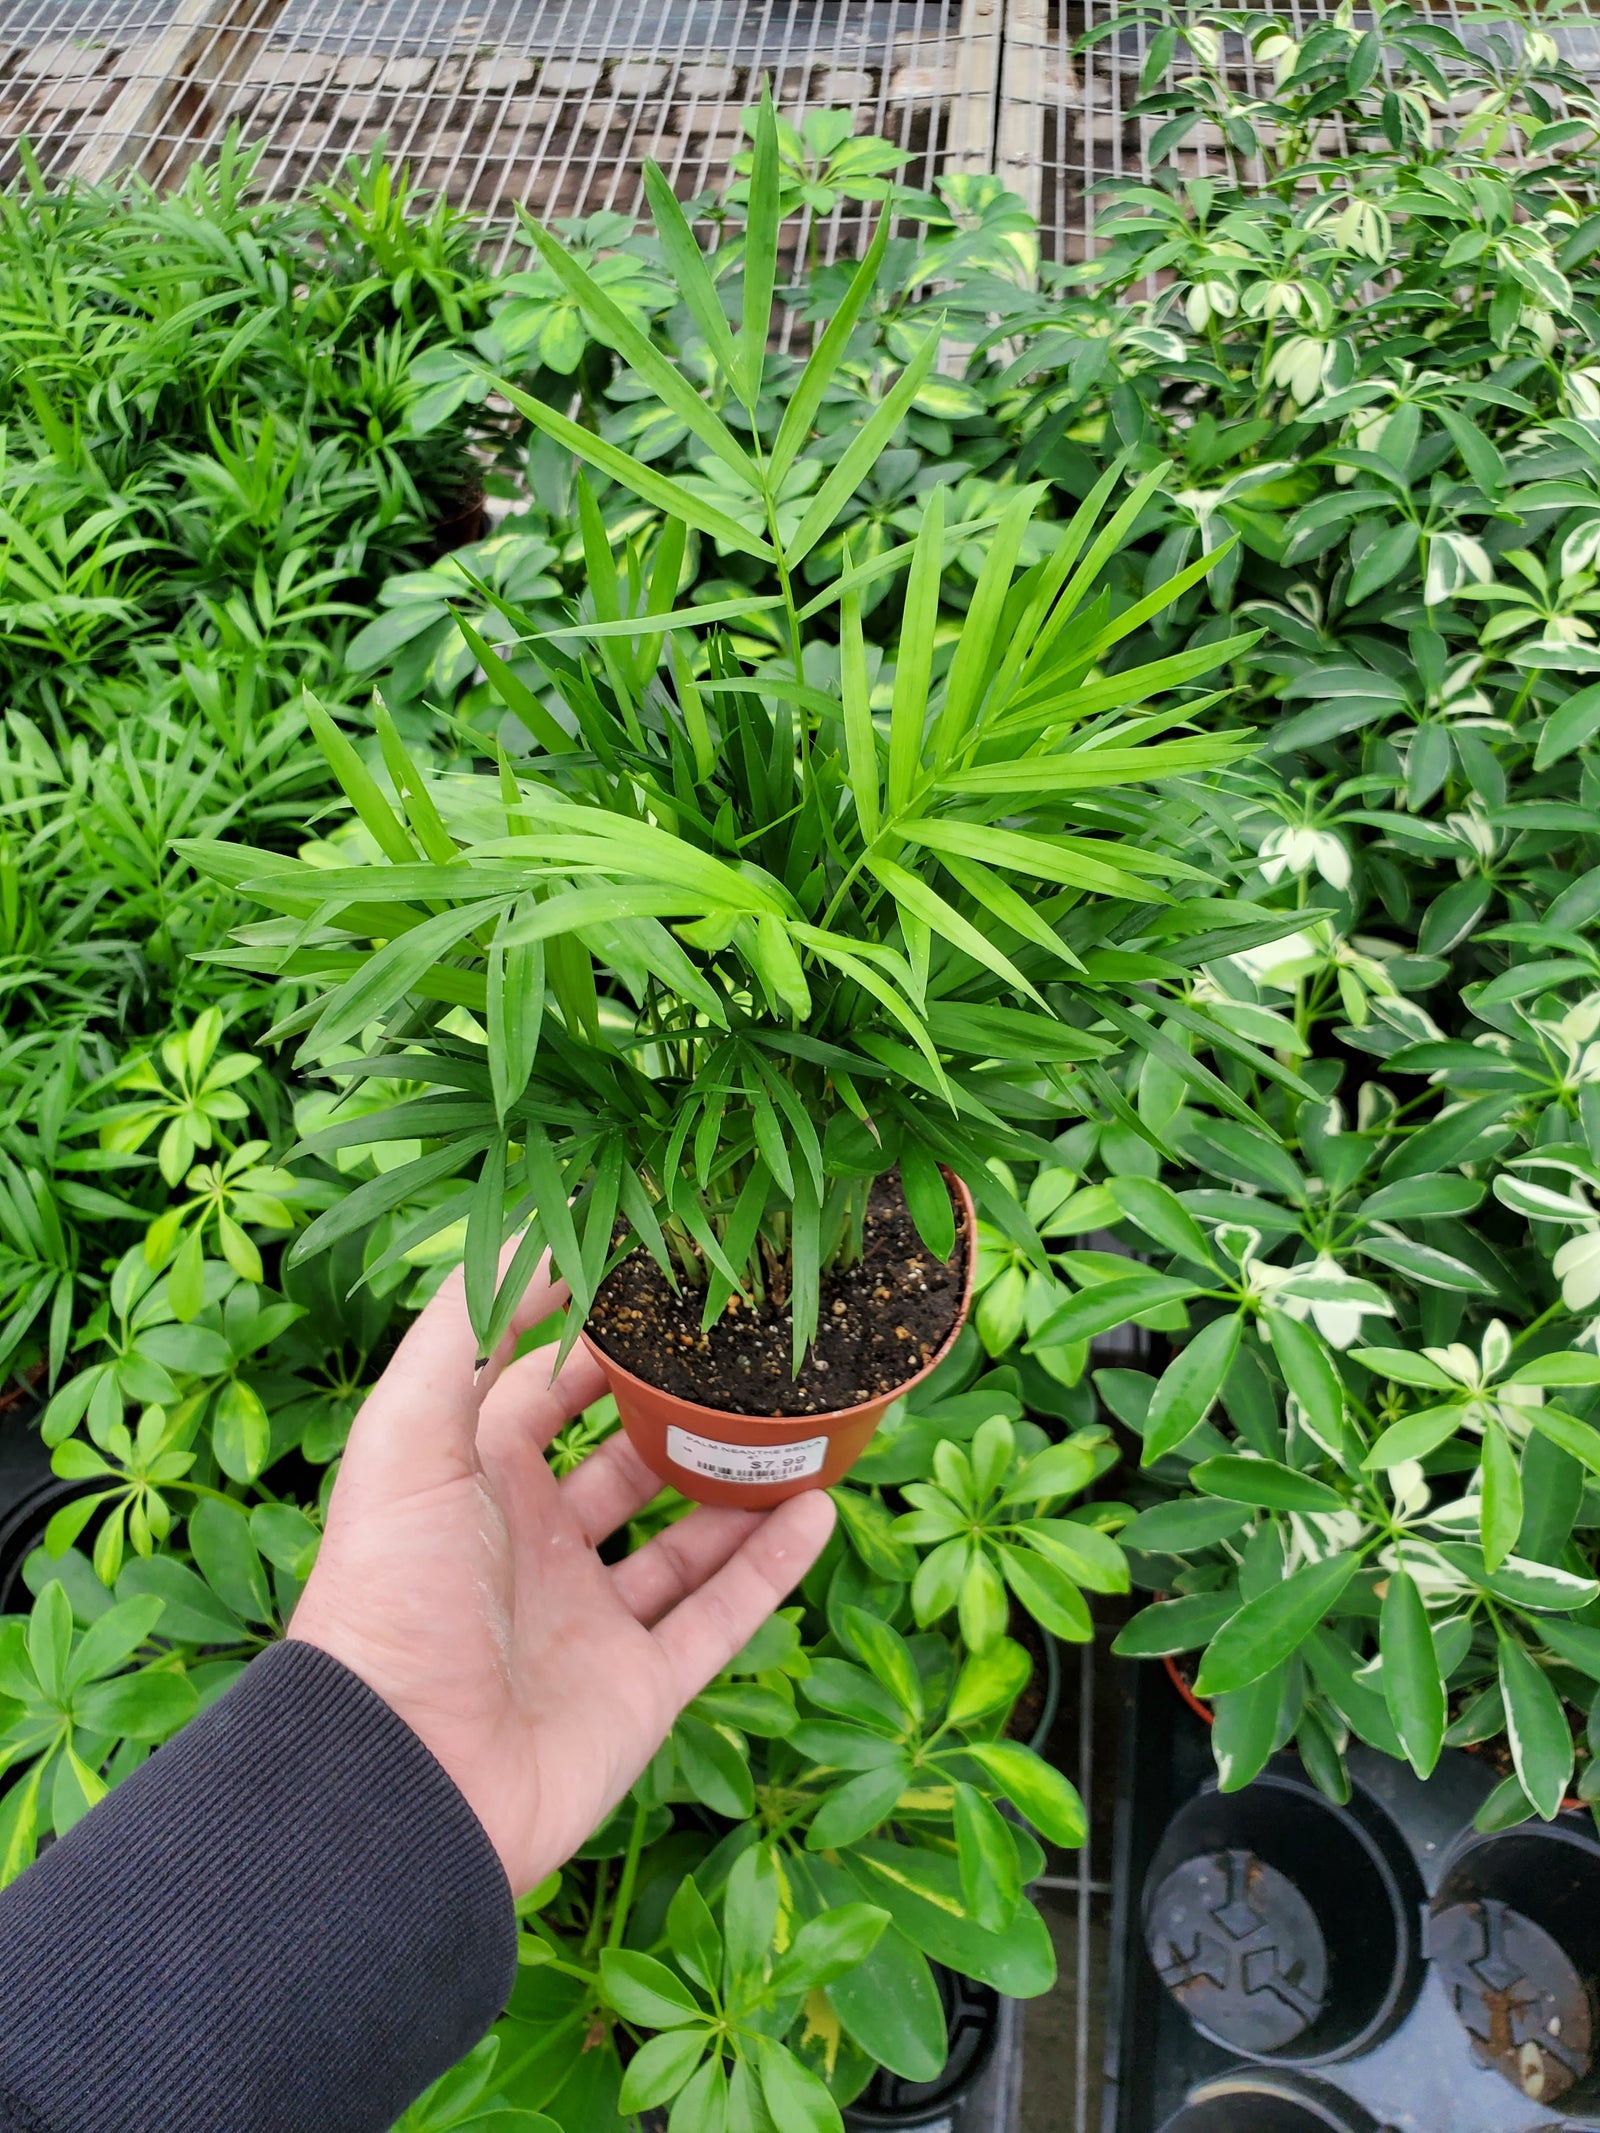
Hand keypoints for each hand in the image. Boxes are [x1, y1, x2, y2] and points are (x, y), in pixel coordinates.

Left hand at [289, 1256, 835, 1895]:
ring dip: (742, 1484)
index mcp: (475, 1483)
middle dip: (680, 1409)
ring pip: (685, 1537)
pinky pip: (720, 1618)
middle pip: (626, 1460)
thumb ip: (463, 1333)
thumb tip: (531, 1233)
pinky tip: (821, 1508)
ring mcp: (591, 1621)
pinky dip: (772, 1567)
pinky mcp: (638, 1690)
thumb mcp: (408, 1440)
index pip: (543, 1389)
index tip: (662, 1279)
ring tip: (806, 1424)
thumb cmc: (394, 1595)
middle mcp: (536, 1546)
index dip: (595, 1336)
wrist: (400, 1785)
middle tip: (751, 1349)